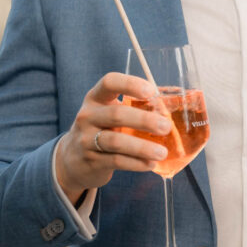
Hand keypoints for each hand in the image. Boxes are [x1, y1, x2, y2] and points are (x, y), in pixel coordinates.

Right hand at [54, 72, 172, 202]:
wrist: (73, 159)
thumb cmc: (102, 129)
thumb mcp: (109, 113)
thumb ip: (134, 107)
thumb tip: (174, 105)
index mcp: (96, 98)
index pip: (109, 82)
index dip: (131, 84)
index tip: (151, 91)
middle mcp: (88, 116)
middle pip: (116, 114)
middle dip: (144, 120)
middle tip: (166, 127)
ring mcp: (86, 140)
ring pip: (115, 141)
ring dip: (142, 147)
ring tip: (162, 152)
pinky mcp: (90, 161)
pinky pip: (116, 161)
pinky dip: (136, 163)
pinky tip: (151, 164)